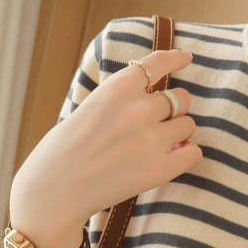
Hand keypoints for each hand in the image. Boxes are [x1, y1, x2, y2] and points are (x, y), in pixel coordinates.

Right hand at [10, 49, 199, 247]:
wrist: (53, 190)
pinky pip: (193, 153)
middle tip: (160, 123)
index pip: (158, 63)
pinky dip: (186, 154)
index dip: (176, 59)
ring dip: (179, 133)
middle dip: (174, 109)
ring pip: (188, 125)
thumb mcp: (90, 107)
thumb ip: (121, 100)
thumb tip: (158, 103)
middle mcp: (139, 109)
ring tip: (161, 144)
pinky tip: (173, 158)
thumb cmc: (65, 150)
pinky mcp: (159, 169)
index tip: (186, 58)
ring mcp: (151, 140)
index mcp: (117, 88)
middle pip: (180, 99)